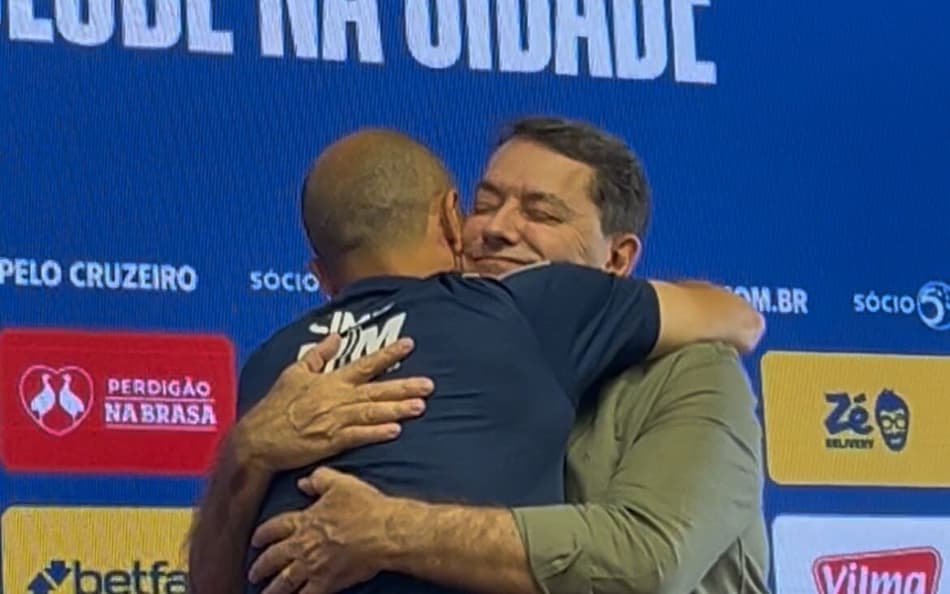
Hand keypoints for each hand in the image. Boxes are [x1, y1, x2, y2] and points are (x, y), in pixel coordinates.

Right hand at [235, 334, 433, 472]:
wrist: (258, 438)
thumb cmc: (276, 406)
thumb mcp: (294, 371)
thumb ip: (319, 354)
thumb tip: (337, 337)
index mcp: (331, 380)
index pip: (365, 364)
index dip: (388, 354)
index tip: (410, 345)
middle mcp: (337, 398)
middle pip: (377, 390)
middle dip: (404, 386)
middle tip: (430, 384)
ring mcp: (335, 420)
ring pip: (372, 412)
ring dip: (397, 408)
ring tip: (420, 405)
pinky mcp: (331, 441)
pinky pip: (358, 436)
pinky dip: (376, 432)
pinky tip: (395, 431)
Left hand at [248, 467, 395, 593]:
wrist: (384, 531)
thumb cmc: (365, 506)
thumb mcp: (340, 483)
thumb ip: (318, 480)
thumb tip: (302, 482)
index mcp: (304, 521)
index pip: (274, 528)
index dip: (262, 535)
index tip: (256, 540)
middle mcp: (303, 545)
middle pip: (273, 558)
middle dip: (260, 567)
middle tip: (253, 573)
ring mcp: (313, 566)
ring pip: (283, 582)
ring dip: (271, 590)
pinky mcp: (326, 583)